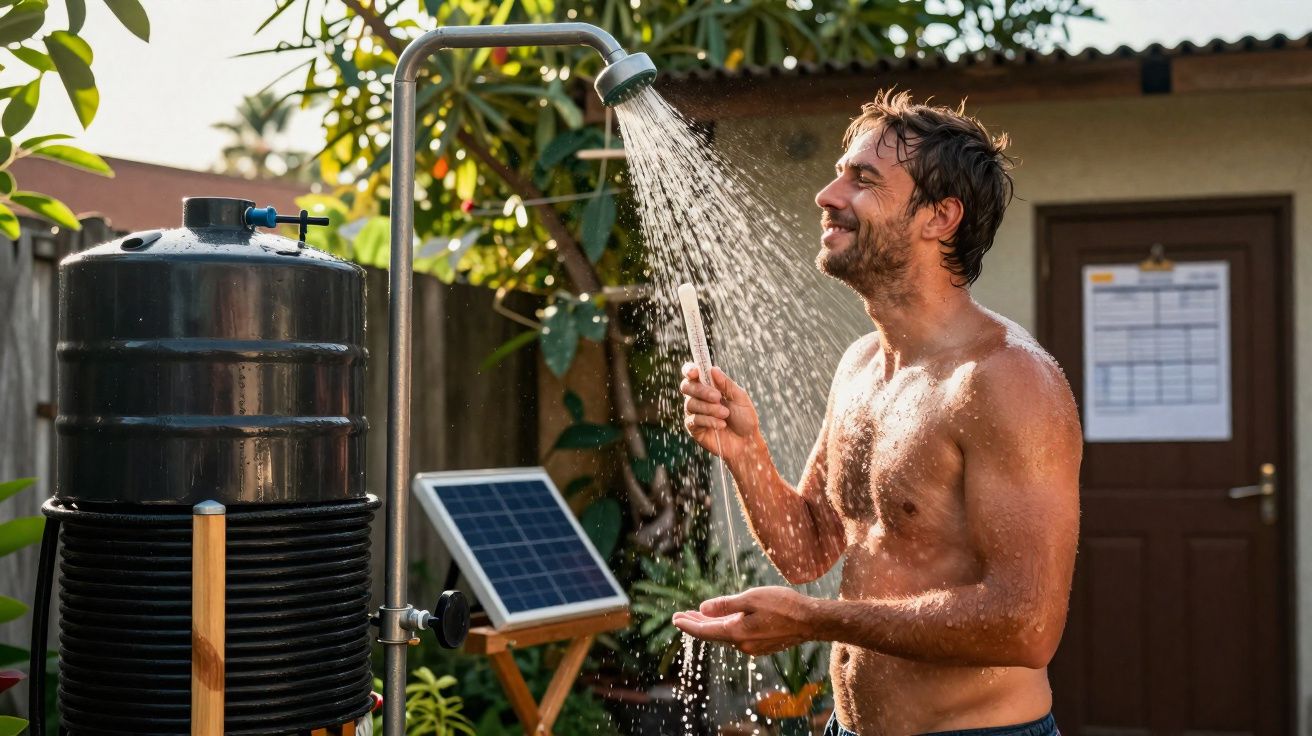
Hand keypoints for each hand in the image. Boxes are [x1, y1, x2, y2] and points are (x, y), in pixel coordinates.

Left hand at [672, 586, 813, 655]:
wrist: (811, 622)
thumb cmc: (783, 606)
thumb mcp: (751, 598)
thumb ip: (725, 605)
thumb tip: (702, 608)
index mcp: (736, 633)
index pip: (704, 631)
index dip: (688, 624)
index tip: (675, 619)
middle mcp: (742, 644)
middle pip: (712, 634)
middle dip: (695, 624)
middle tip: (679, 616)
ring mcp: (752, 646)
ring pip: (724, 634)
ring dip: (710, 624)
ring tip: (697, 615)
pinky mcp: (761, 644)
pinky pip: (736, 635)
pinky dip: (725, 627)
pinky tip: (723, 619)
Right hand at [679, 363, 759, 462]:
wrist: (747, 442)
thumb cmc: (744, 418)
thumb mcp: (740, 397)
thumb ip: (726, 383)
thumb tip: (713, 369)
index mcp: (709, 387)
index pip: (692, 375)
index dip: (689, 370)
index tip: (695, 372)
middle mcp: (699, 398)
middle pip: (687, 387)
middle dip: (701, 391)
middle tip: (717, 397)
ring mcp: (694, 413)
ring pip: (691, 404)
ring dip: (709, 408)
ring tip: (725, 414)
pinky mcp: (694, 428)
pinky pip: (694, 420)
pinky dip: (709, 420)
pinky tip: (721, 424)